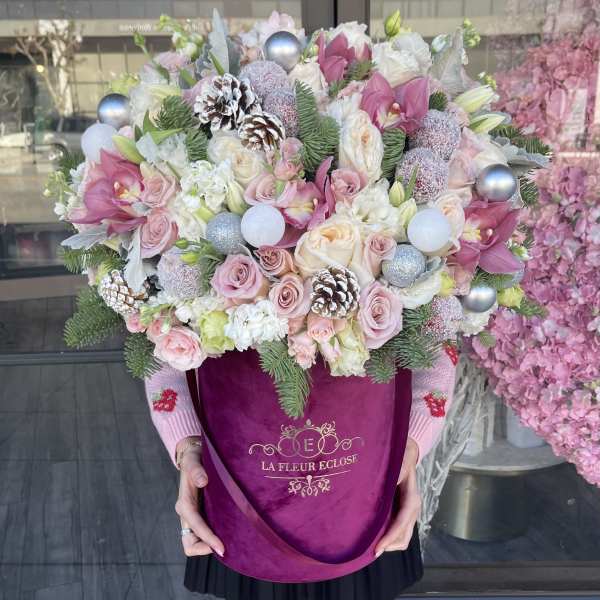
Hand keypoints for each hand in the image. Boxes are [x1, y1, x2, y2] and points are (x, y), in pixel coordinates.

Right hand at [175, 437, 224, 557]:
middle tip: (225, 549)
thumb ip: (196, 470)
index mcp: (184, 503)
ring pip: (195, 541)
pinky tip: (228, 534)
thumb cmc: (193, 458)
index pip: (196, 526)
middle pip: (189, 543)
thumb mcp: (193, 460)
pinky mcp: (200, 514)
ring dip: (208, 546)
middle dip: (204, 549)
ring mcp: (193, 516)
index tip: (221, 548)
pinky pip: (203, 533)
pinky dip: (211, 538)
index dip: (208, 538)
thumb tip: (203, 481)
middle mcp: (186, 513)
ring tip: (229, 544)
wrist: (193, 456)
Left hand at [374, 438, 420, 556]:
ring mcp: (410, 513)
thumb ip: (397, 472)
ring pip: (403, 537)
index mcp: (412, 499)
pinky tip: (376, 534)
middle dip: (389, 545)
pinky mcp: (404, 512)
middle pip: (404, 537)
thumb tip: (391, 481)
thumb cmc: (402, 458)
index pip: (401, 524)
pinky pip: (399, 530)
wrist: (408, 455)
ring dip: (390, 543)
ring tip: (372, 544)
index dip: (390, 537)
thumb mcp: (400, 462)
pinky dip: (389, 536)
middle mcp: (413, 509)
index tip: (377, 548)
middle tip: (371, 550)